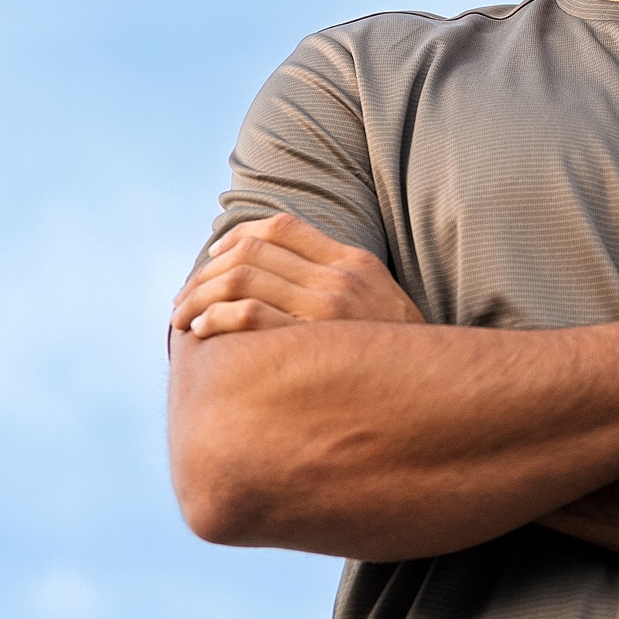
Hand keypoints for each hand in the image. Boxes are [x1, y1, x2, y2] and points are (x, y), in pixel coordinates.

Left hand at [171, 214, 424, 338]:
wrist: (436, 391)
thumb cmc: (398, 357)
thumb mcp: (380, 303)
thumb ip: (340, 283)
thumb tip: (284, 281)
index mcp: (353, 261)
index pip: (280, 227)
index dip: (236, 238)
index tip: (213, 259)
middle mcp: (338, 278)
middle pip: (251, 252)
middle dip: (205, 273)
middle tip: (183, 298)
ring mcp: (327, 309)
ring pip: (242, 280)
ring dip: (201, 297)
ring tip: (182, 319)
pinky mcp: (314, 343)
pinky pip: (250, 317)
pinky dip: (217, 319)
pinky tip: (202, 333)